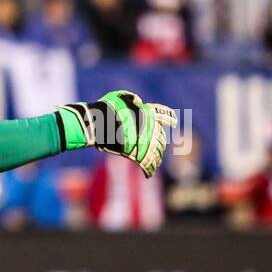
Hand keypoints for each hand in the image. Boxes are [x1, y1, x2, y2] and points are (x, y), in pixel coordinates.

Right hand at [55, 90, 177, 176]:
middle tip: (156, 149)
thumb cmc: (104, 109)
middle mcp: (150, 127)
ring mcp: (145, 141)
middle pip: (160, 138)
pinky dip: (148, 170)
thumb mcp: (118, 97)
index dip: (170, 119)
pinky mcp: (139, 154)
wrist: (97, 123)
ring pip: (156, 153)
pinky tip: (148, 174)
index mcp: (147, 112)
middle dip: (158, 144)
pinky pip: (148, 165)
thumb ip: (130, 98)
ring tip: (153, 164)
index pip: (163, 115)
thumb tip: (138, 101)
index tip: (174, 123)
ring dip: (155, 159)